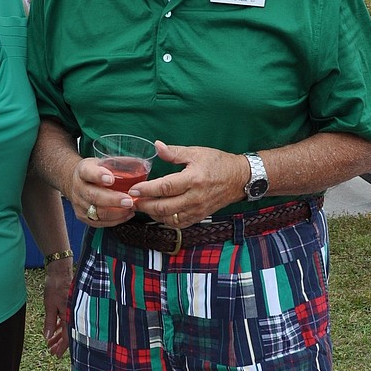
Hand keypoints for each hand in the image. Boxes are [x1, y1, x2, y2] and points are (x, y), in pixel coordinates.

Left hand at [43, 260, 70, 356]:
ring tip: (50, 342)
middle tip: (51, 350)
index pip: (68, 337)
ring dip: (58, 335)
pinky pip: (66, 319)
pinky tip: (54, 330)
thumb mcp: (49, 306)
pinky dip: (60, 325)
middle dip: (59, 344)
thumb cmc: (55, 287)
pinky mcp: (70, 305)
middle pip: (68, 334)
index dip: (62, 348)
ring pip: (67, 327)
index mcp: (70, 316)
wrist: (61, 270)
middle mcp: (74, 314)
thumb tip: (47, 337)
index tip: (55, 355)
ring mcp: (72, 310)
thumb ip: (49, 322)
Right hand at [70, 156, 139, 226]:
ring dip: (117, 212)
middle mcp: (78, 188)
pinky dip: (115, 220)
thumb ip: (117, 165)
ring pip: (97, 212)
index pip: (88, 172)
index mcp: (83, 171)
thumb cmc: (95, 172)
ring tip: (131, 208)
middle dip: (113, 200)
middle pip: (94, 196)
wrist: (76, 182)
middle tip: (129, 201)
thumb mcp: (102, 162)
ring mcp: (79, 204)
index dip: (98, 176)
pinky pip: (99, 222)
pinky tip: (126, 214)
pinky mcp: (83, 216)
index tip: (111, 179)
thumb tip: (141, 166)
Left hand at [127, 140, 247, 225]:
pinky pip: (179, 223)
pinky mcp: (199, 216)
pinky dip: (165, 220)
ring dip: (152, 214)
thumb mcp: (196, 152)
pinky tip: (156, 213)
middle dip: (145, 205)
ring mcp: (197, 209)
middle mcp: (195, 197)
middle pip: (164, 207)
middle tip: (132, 200)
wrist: (238, 179)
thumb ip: (174, 152)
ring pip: (169, 218)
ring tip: (141, 206)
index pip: (165, 188)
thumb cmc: (218, 163)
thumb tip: (156, 146)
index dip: (147, 190)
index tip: (133, 189)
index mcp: (193, 179)